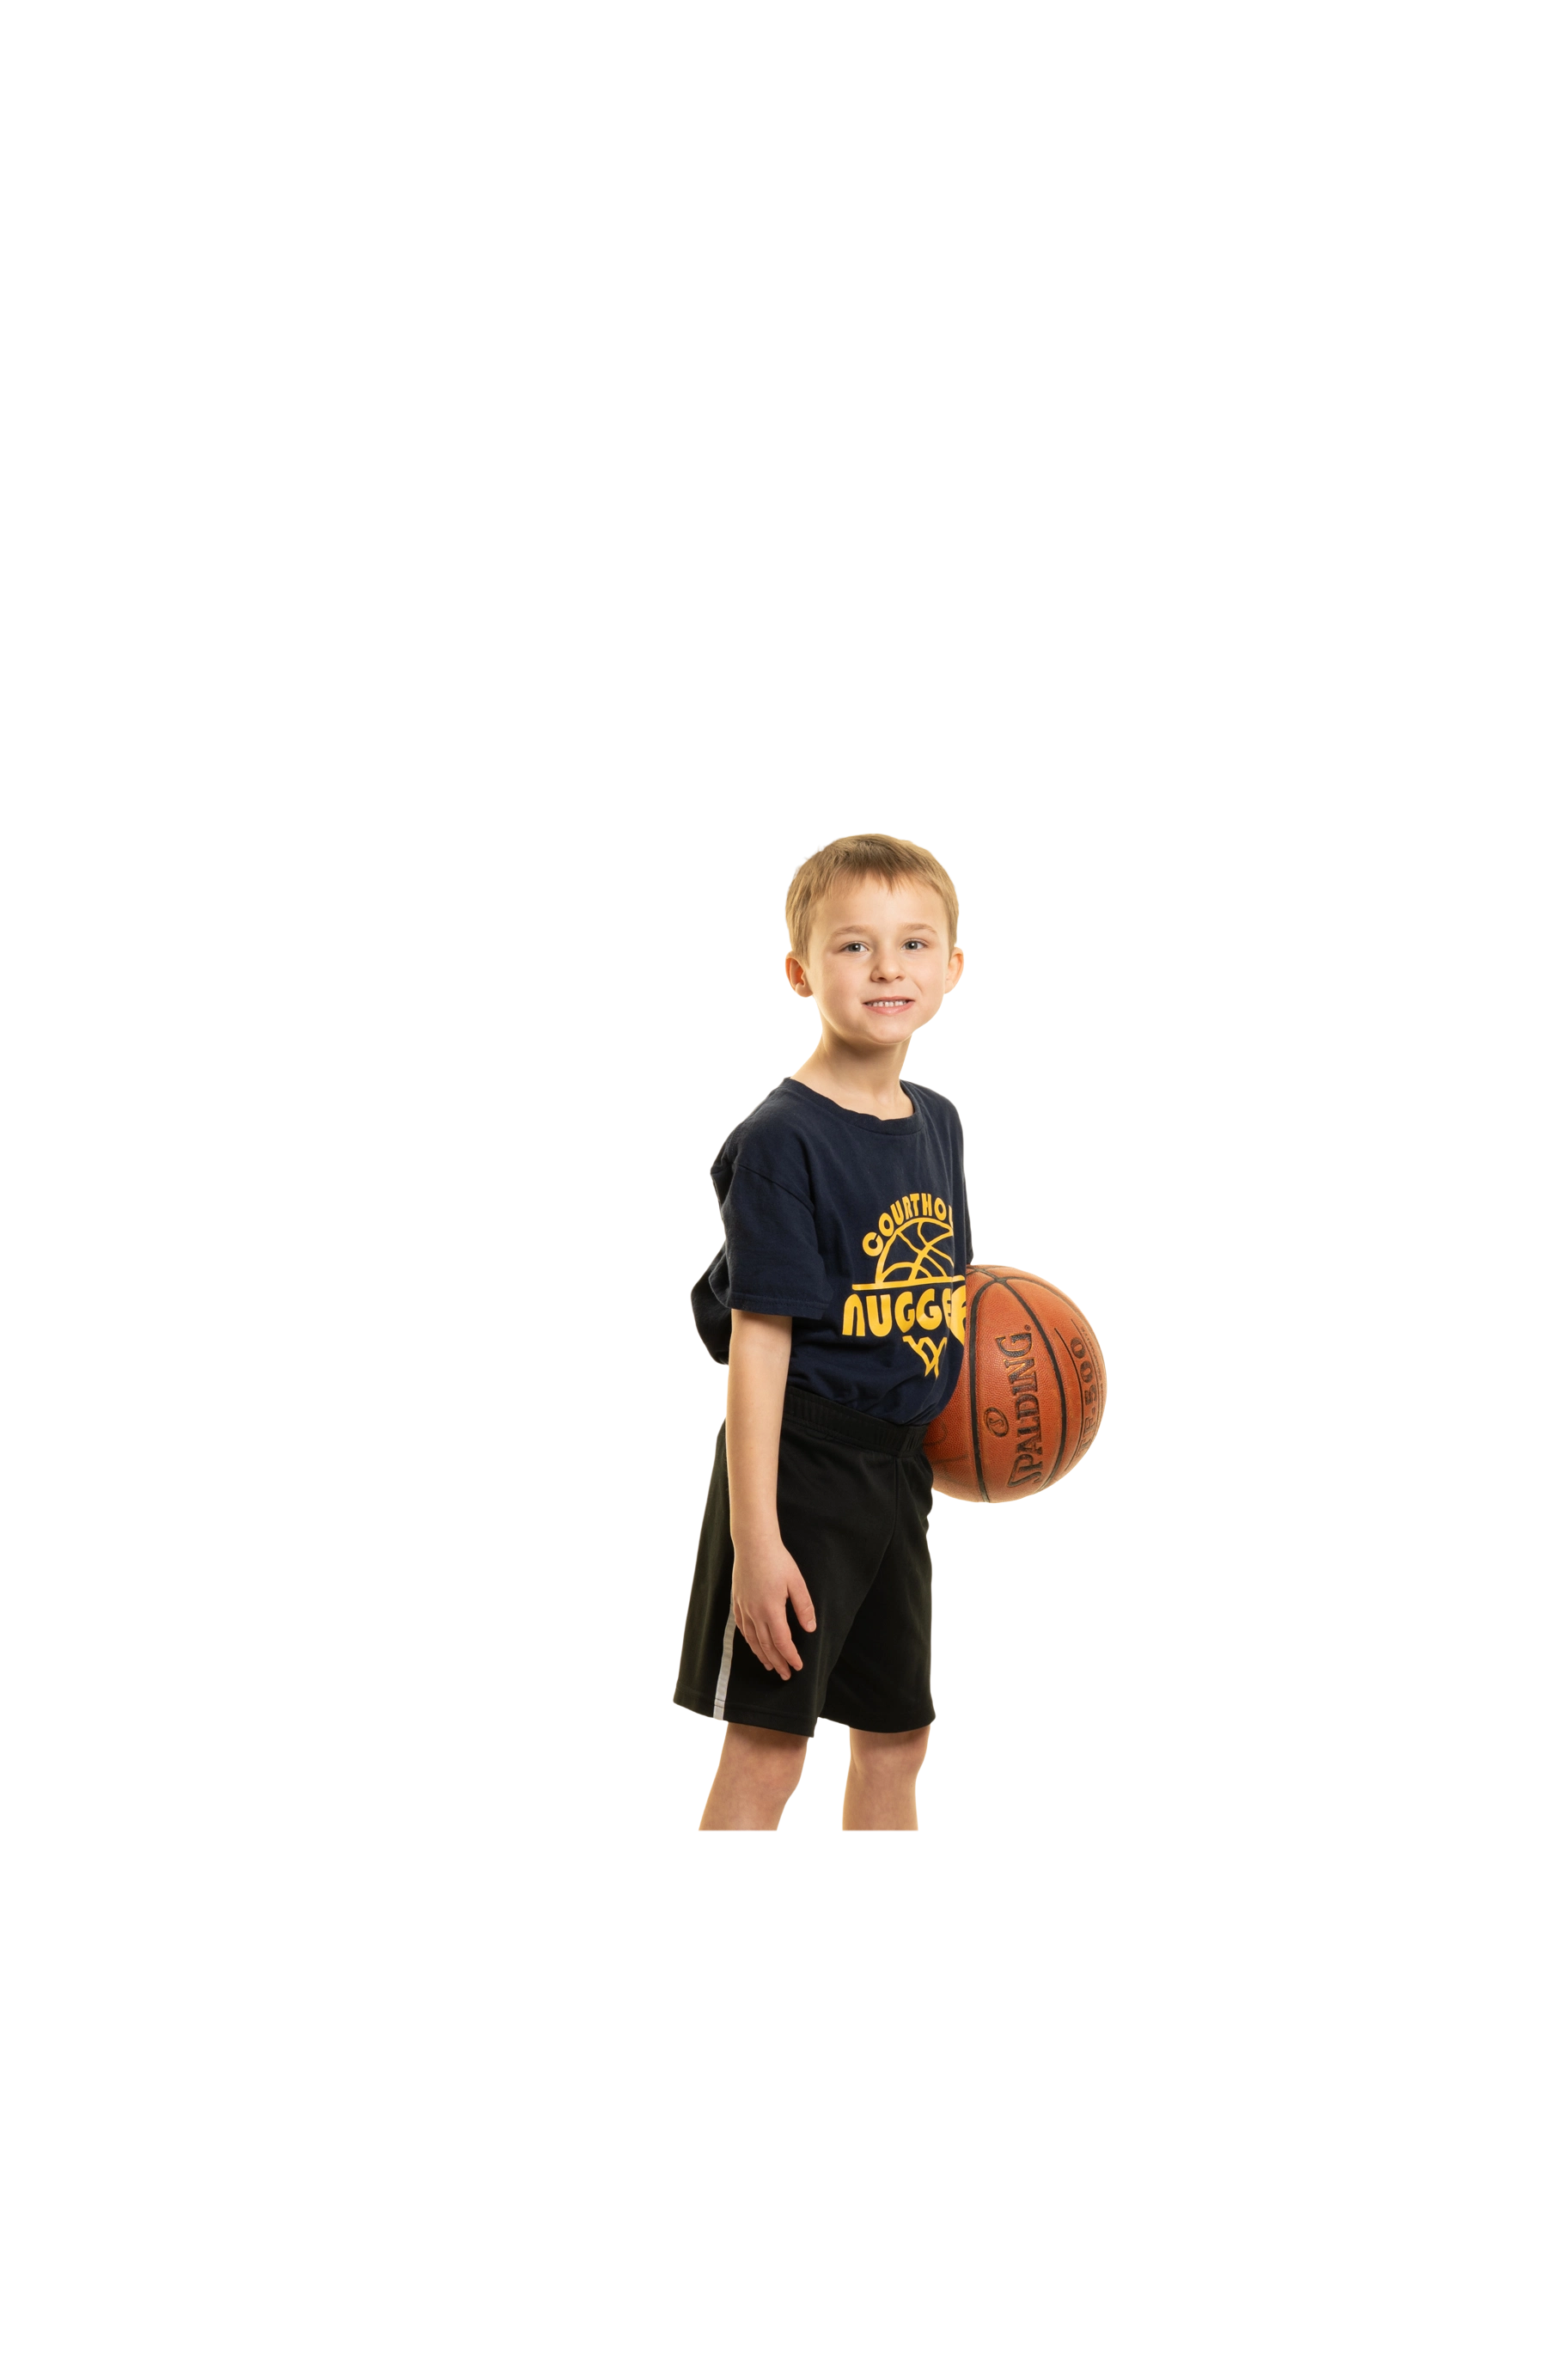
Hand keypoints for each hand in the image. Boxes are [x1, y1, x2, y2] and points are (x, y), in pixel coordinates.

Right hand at [731, 1535, 816, 1678]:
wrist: (753, 1544)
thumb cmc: (777, 1560)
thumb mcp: (796, 1582)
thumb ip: (803, 1607)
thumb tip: (810, 1629)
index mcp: (771, 1610)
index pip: (782, 1642)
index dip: (790, 1657)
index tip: (798, 1667)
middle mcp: (755, 1613)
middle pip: (766, 1646)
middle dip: (778, 1662)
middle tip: (785, 1675)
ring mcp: (744, 1608)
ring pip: (752, 1640)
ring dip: (762, 1655)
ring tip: (770, 1666)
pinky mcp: (737, 1602)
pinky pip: (742, 1628)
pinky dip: (749, 1641)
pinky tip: (753, 1645)